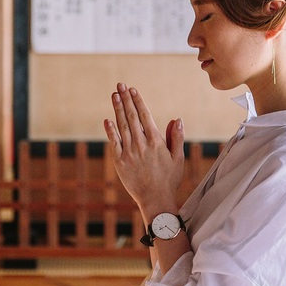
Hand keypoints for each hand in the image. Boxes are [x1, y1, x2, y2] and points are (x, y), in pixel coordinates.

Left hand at [104, 82, 184, 223]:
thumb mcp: (177, 158)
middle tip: (120, 85)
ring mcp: (129, 152)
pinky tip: (107, 119)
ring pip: (122, 126)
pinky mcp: (120, 161)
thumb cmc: (169, 179)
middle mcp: (142, 145)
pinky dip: (110, 130)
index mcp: (156, 142)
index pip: (145, 116)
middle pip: (132, 117)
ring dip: (117, 109)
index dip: (138, 101)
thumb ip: (177, 137)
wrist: (155, 199)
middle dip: (125, 99)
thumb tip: (177, 119)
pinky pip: (114, 142)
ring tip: (114, 95)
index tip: (132, 90)